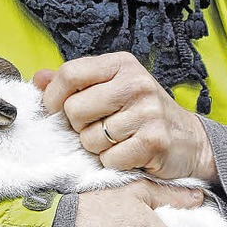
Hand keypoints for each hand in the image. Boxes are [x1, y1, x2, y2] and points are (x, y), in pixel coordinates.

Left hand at [34, 52, 217, 182]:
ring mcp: (147, 111)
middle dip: (79, 126)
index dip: (54, 96)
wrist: (189, 140)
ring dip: (98, 147)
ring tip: (117, 140)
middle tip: (98, 127)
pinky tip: (129, 153)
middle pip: (74, 110)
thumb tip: (38, 78)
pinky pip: (110, 159)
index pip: (70, 73)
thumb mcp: (110, 88)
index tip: (56, 110)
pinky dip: (114, 162)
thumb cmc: (141, 112)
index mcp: (121, 64)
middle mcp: (136, 82)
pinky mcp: (154, 141)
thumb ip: (74, 83)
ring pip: (90, 138)